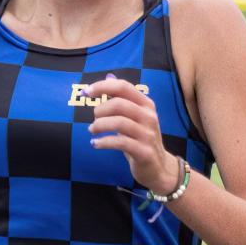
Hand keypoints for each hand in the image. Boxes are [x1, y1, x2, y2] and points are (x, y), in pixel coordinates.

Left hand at [84, 75, 175, 193]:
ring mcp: (148, 134)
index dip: (102, 86)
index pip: (123, 87)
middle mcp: (149, 117)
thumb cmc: (141, 139)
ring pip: (119, 122)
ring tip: (92, 131)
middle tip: (94, 119)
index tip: (86, 92)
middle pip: (119, 104)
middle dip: (100, 110)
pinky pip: (120, 142)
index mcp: (146, 104)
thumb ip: (122, 98)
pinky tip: (95, 144)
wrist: (159, 167)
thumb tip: (108, 77)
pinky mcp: (144, 152)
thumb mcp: (134, 117)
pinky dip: (103, 142)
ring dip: (100, 126)